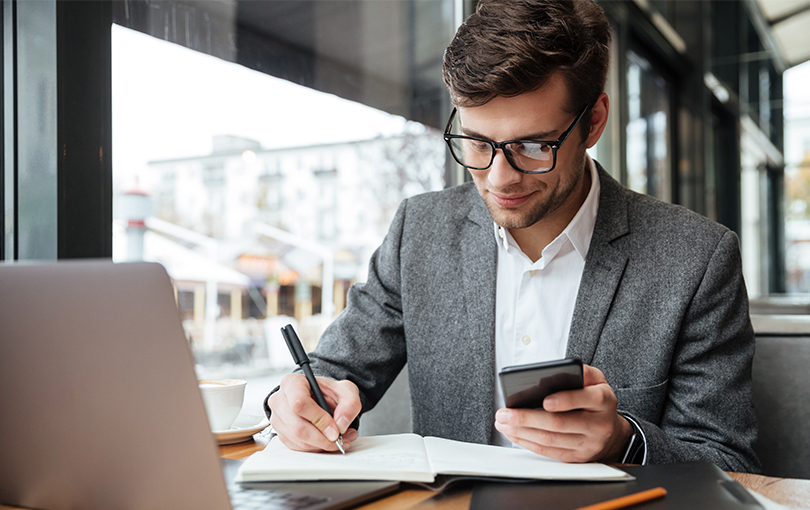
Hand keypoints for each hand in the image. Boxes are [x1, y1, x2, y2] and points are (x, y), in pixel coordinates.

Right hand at [267, 373, 360, 452]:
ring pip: (298, 440)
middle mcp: (280, 400)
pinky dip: (315, 448)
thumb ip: (350, 404)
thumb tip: (341, 424)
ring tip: (340, 440)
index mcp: (292, 383)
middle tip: (340, 440)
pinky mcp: (281, 433)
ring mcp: (277, 418)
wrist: (321, 398)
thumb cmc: (328, 392)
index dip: (319, 419)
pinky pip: (297, 447)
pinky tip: (328, 441)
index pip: (299, 403)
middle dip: (322, 438)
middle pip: (297, 426)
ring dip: (322, 445)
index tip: (335, 430)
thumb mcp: (346, 390)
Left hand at [494, 364, 631, 462]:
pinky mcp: (577, 457)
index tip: (544, 400)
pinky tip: (514, 434)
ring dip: (522, 432)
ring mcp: (588, 444)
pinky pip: (549, 452)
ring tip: (503, 422)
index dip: (565, 401)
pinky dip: (528, 443)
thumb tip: (559, 370)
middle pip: (560, 423)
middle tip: (505, 413)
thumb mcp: (597, 380)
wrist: (611, 431)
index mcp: (604, 401)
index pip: (586, 399)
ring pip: (551, 440)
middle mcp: (598, 425)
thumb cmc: (597, 400)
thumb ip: (582, 371)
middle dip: (528, 418)